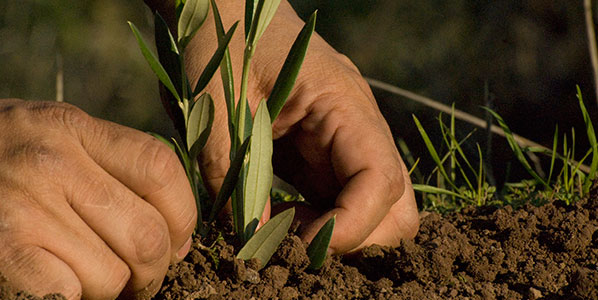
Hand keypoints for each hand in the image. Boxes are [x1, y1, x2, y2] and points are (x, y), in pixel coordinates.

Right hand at [0, 99, 195, 298]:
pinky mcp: (1, 256)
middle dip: (155, 269)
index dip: (184, 215)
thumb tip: (176, 234)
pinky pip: (70, 297)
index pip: (161, 169)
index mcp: (72, 128)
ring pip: (112, 277)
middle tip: (140, 277)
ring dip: (113, 291)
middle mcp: (52, 164)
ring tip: (92, 279)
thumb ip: (115, 167)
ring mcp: (24, 211)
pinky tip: (63, 288)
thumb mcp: (54, 134)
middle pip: (147, 235)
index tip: (177, 238)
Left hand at [147, 0, 418, 252]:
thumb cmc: (222, 39)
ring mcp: (345, 142)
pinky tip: (276, 218)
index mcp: (343, 102)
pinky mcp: (325, 153)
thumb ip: (231, 163)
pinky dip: (318, 224)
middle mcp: (357, 125)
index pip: (381, 179)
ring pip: (374, 209)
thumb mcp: (217, 99)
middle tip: (294, 245)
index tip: (302, 247)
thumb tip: (251, 233)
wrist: (227, 9)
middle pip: (397, 205)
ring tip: (280, 232)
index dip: (352, 226)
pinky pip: (341, 201)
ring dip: (335, 235)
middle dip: (355, 239)